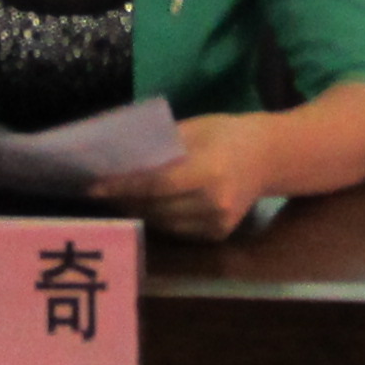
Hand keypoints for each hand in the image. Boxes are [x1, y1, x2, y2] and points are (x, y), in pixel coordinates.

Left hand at [101, 113, 275, 243]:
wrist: (270, 157)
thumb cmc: (227, 133)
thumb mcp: (194, 129)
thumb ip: (161, 147)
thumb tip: (120, 160)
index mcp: (209, 171)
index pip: (155, 184)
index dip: (122, 186)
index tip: (93, 185)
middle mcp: (213, 203)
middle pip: (155, 207)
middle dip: (123, 200)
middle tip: (97, 191)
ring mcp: (217, 223)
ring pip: (162, 223)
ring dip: (137, 211)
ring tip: (115, 199)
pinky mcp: (217, 235)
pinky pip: (176, 230)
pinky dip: (158, 218)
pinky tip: (145, 206)